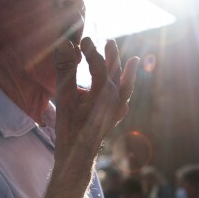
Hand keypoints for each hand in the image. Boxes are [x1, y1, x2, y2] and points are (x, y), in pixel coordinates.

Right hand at [54, 37, 138, 163]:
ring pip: (125, 88)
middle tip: (110, 42)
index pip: (99, 64)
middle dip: (112, 56)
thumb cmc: (69, 129)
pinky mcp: (113, 120)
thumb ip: (65, 70)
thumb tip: (64, 44)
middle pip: (115, 73)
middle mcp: (114, 100)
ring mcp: (116, 111)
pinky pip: (124, 104)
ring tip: (134, 62)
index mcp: (103, 92)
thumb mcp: (63, 97)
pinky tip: (125, 96)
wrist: (77, 158)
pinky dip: (126, 95)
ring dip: (126, 73)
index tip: (83, 40)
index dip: (91, 50)